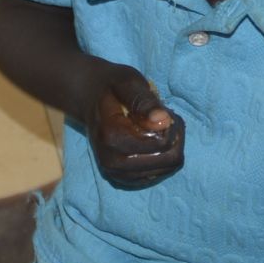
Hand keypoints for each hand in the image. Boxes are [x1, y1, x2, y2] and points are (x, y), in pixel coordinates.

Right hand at [80, 60, 184, 189]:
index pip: (163, 144)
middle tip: (164, 118)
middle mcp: (112, 161)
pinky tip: (153, 141)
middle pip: (169, 160)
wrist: (89, 99)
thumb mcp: (128, 84)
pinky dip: (162, 158)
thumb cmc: (111, 88)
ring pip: (167, 169)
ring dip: (170, 147)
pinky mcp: (123, 179)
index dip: (172, 125)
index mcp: (111, 137)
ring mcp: (117, 173)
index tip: (163, 110)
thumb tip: (163, 121)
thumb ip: (145, 102)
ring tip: (157, 128)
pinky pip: (159, 175)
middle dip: (174, 137)